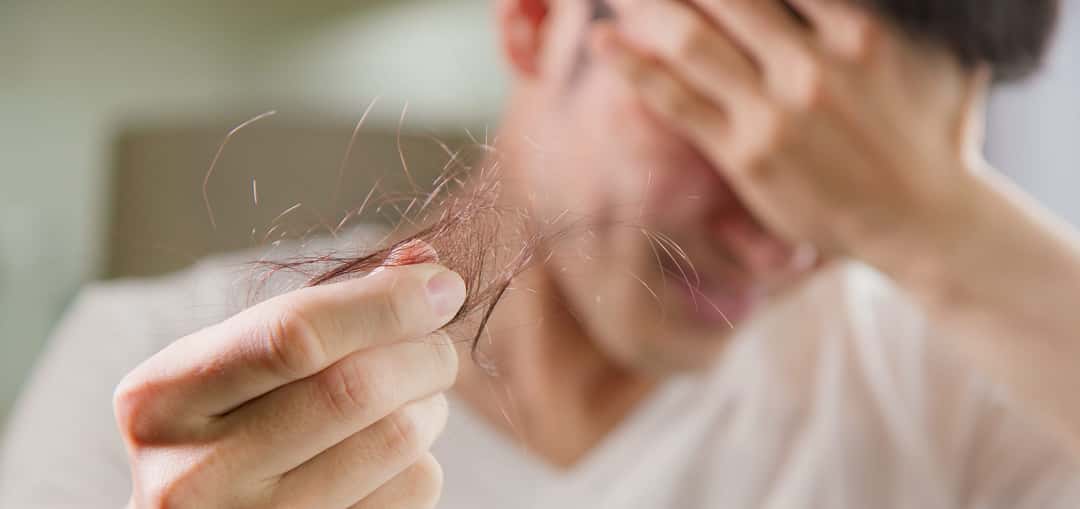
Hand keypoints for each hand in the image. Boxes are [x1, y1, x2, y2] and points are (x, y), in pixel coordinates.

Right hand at [113, 260, 465, 507]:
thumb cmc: (224, 425)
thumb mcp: (238, 357)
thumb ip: (323, 308)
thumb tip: (426, 268)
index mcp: (161, 398)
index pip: (295, 336)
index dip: (384, 304)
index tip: (442, 286)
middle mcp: (195, 472)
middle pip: (357, 389)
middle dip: (424, 353)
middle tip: (436, 348)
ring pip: (397, 439)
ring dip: (430, 407)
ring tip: (411, 401)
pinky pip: (412, 490)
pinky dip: (421, 460)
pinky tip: (387, 457)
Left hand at [592, 0, 988, 267]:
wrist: (922, 219)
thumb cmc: (933, 129)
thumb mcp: (936, 53)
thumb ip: (898, 8)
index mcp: (860, 33)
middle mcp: (813, 67)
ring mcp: (774, 112)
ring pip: (691, 40)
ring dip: (645, 4)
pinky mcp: (744, 154)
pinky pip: (677, 102)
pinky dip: (634, 67)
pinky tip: (603, 40)